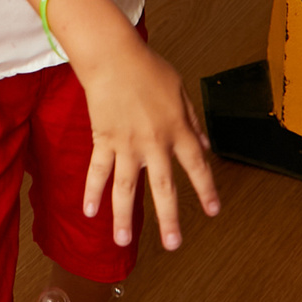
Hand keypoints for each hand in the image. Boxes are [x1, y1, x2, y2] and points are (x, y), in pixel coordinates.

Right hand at [78, 25, 221, 251]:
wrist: (113, 56)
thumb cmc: (148, 68)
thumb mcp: (180, 91)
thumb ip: (193, 122)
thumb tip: (206, 146)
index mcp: (177, 130)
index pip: (196, 166)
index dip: (206, 189)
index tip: (213, 212)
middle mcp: (154, 143)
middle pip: (163, 187)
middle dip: (169, 218)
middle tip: (173, 244)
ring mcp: (127, 144)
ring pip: (125, 187)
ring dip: (123, 216)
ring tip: (121, 241)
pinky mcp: (103, 139)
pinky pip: (97, 170)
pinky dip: (91, 191)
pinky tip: (88, 211)